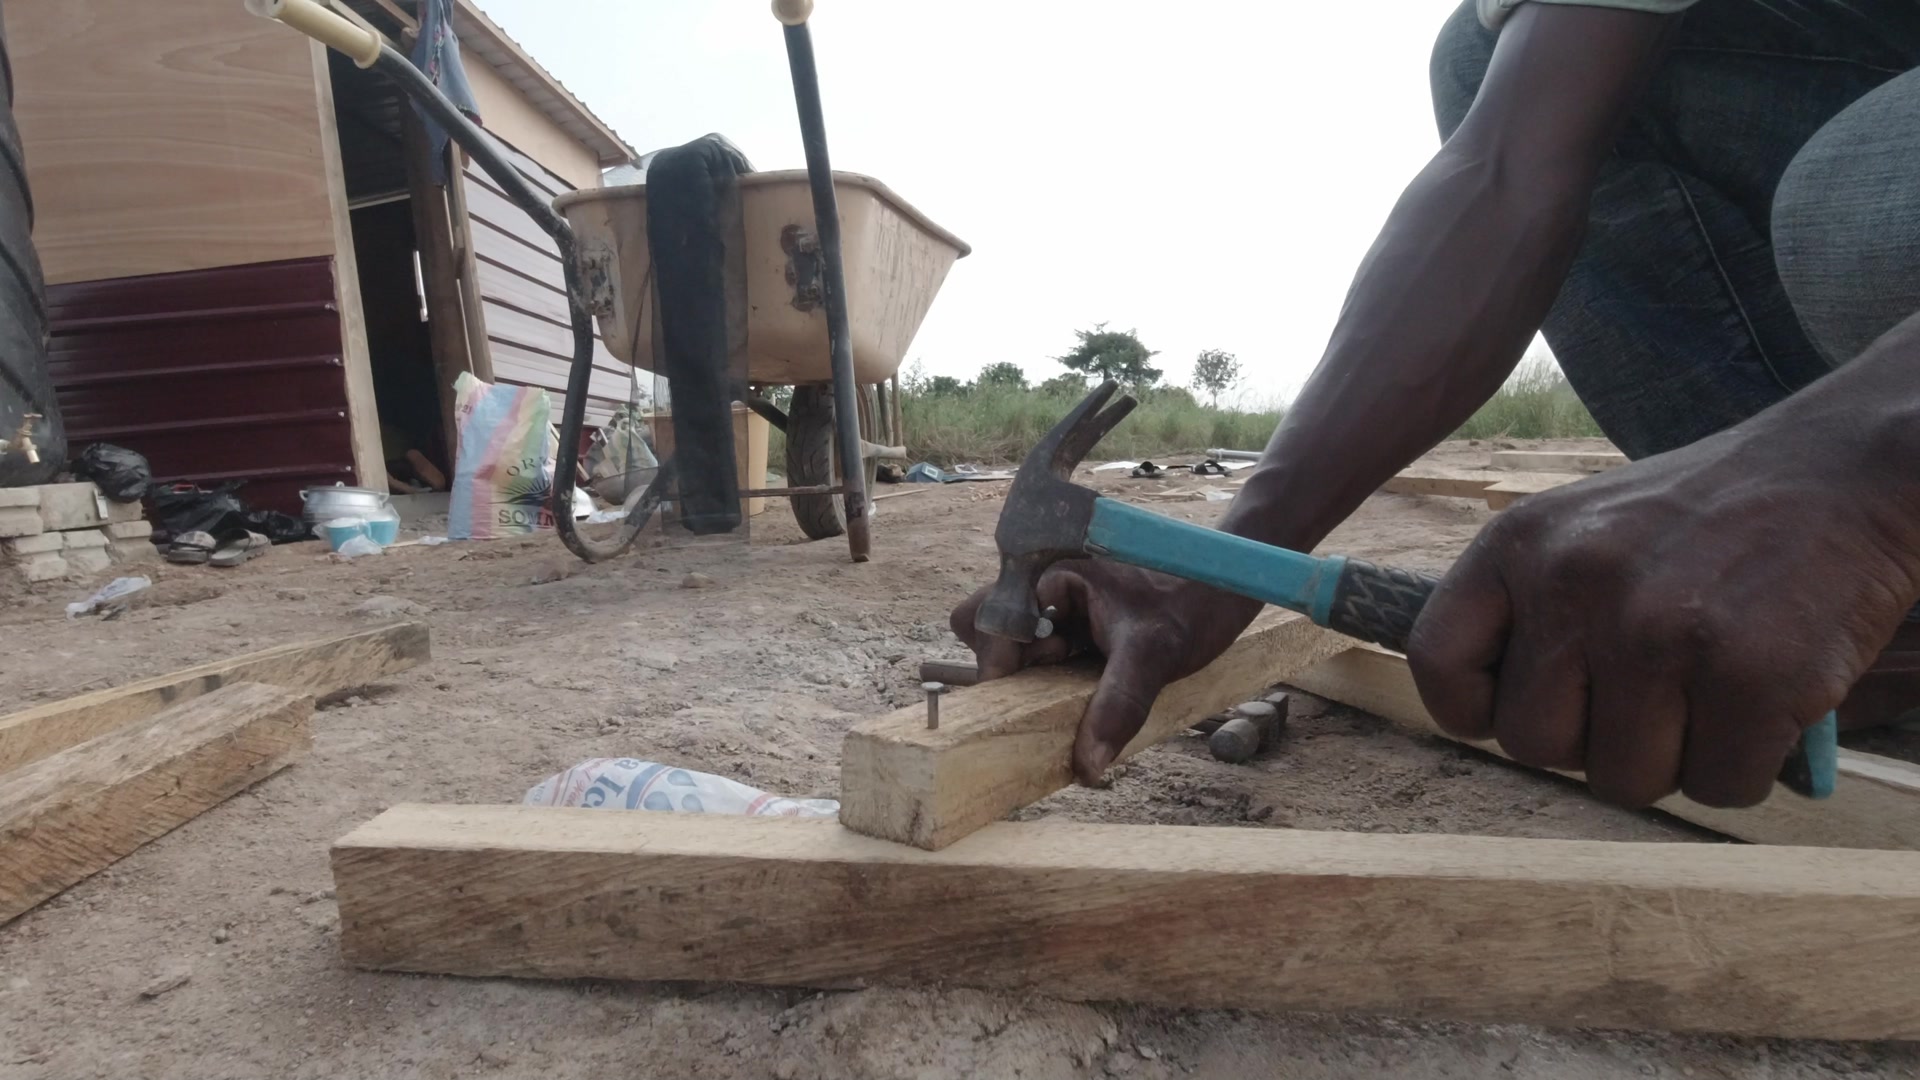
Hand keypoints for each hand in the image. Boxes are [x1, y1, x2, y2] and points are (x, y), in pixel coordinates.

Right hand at [950, 562, 1262, 783]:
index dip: (996, 665)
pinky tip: (1082, 677)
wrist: (1221, 593)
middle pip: (984, 628)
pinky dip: (1046, 674)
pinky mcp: (1064, 624)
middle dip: (1011, 665)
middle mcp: (1041, 580)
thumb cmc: (1189, 610)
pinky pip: (1032, 653)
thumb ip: (1117, 707)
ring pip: (1006, 643)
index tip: (1016, 701)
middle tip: (1056, 679)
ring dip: (1031, 672)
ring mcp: (1050, 603)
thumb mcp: (1154, 658)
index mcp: (1050, 569)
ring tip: (1077, 675)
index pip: (988, 619)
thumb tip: (1087, 766)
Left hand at [1407, 427, 1919, 807]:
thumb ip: (1525, 608)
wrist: (1843, 473)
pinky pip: (1718, 787)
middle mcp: (1577, 582)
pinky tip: (1762, 706)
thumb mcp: (1582, 529)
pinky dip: (1744, 769)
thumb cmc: (1701, 522)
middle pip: (1534, 746)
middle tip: (1647, 696)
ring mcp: (1661, 630)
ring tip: (1707, 692)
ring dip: (1673, 760)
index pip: (1439, 663)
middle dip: (1590, 742)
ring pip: (1625, 780)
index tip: (1527, 709)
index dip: (1476, 712)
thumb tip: (1481, 716)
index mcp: (1519, 543)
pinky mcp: (1751, 674)